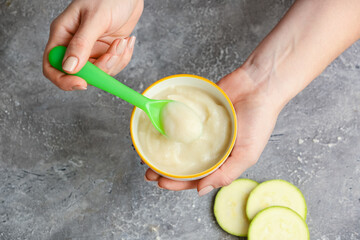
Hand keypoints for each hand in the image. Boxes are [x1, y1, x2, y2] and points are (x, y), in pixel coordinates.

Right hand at [43, 0, 142, 90]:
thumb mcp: (95, 19)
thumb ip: (82, 43)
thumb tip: (69, 69)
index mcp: (63, 35)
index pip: (52, 66)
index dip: (64, 80)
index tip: (82, 83)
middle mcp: (75, 46)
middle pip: (81, 74)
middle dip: (101, 68)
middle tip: (114, 50)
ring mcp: (92, 50)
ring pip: (101, 73)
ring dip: (116, 61)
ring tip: (123, 41)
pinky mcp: (107, 52)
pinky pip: (114, 66)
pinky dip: (123, 58)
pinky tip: (127, 41)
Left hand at [145, 67, 281, 195]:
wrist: (259, 85)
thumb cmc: (259, 120)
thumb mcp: (247, 154)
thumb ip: (226, 174)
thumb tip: (200, 191)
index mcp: (222, 159)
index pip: (197, 177)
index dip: (179, 183)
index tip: (161, 183)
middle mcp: (210, 146)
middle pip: (184, 162)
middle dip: (166, 170)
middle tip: (148, 173)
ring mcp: (201, 129)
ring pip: (178, 143)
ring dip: (163, 151)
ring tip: (146, 157)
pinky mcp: (195, 111)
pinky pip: (178, 121)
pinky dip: (167, 128)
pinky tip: (156, 132)